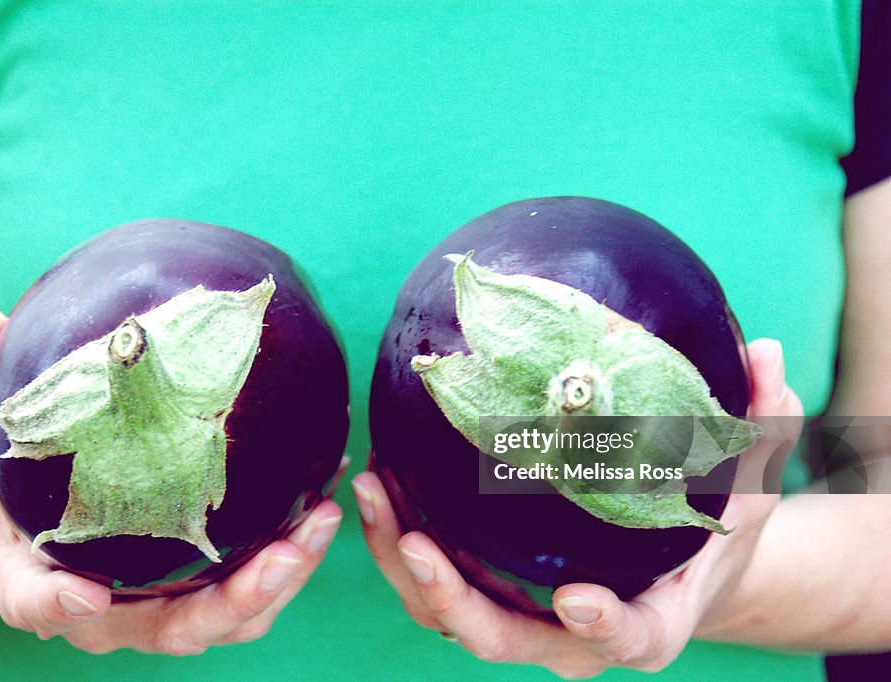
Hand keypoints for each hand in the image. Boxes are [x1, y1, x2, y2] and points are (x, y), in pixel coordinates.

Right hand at [0, 310, 342, 653]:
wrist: (26, 518)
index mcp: (35, 581)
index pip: (38, 603)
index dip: (60, 606)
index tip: (85, 592)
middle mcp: (102, 613)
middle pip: (168, 630)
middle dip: (232, 602)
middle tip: (286, 553)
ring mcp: (154, 610)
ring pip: (224, 622)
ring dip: (281, 584)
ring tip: (324, 521)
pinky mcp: (193, 594)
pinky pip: (248, 595)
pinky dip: (290, 563)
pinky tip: (323, 504)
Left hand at [353, 339, 801, 677]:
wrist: (681, 570)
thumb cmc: (713, 531)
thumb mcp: (749, 482)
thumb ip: (758, 425)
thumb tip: (767, 349)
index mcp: (649, 622)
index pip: (628, 638)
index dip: (602, 629)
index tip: (577, 599)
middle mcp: (577, 636)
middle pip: (505, 639)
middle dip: (452, 599)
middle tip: (413, 540)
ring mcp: (526, 620)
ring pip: (450, 617)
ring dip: (402, 568)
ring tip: (371, 490)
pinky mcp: (492, 594)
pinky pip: (435, 586)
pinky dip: (398, 544)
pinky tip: (379, 482)